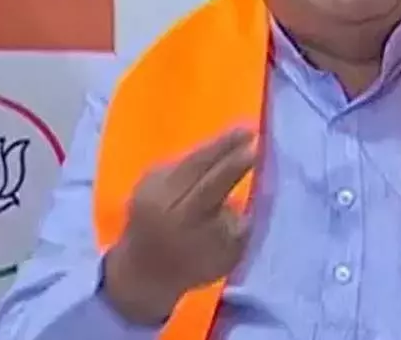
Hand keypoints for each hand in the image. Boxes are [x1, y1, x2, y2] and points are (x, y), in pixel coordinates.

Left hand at [102, 128, 255, 323]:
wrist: (142, 271)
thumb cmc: (193, 267)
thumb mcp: (222, 258)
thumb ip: (239, 229)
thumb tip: (257, 194)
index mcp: (182, 222)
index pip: (211, 186)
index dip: (234, 165)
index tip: (256, 149)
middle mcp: (161, 201)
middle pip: (195, 164)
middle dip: (225, 144)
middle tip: (251, 128)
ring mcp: (148, 187)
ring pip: (186, 158)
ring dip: (214, 145)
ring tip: (240, 132)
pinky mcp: (144, 179)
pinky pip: (178, 161)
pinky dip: (200, 155)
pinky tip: (218, 148)